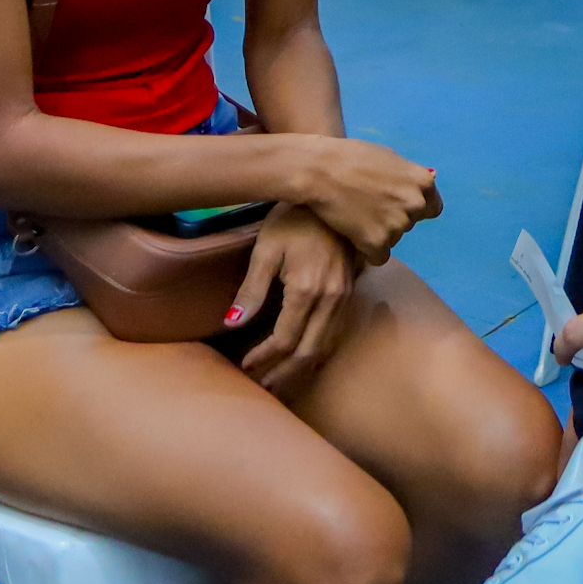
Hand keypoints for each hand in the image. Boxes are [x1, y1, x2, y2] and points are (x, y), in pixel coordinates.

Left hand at [224, 204, 358, 396]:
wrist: (336, 196)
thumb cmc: (293, 219)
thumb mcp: (266, 249)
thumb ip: (251, 289)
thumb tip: (231, 324)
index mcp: (308, 290)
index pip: (284, 340)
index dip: (263, 359)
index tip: (245, 368)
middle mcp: (332, 299)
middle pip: (308, 353)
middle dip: (283, 375)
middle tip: (261, 388)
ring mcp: (345, 297)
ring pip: (325, 348)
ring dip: (301, 369)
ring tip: (279, 381)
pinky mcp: (350, 293)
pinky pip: (335, 334)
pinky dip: (317, 352)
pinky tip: (302, 357)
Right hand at [281, 135, 441, 264]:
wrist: (320, 170)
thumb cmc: (351, 158)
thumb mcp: (390, 158)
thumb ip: (408, 177)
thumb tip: (424, 185)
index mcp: (423, 182)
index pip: (432, 208)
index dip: (413, 209)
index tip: (396, 207)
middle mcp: (415, 204)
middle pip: (410, 223)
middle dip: (393, 219)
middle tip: (368, 208)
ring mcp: (398, 225)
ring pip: (393, 239)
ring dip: (379, 234)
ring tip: (357, 217)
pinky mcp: (378, 243)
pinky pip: (379, 257)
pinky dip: (367, 250)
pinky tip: (353, 235)